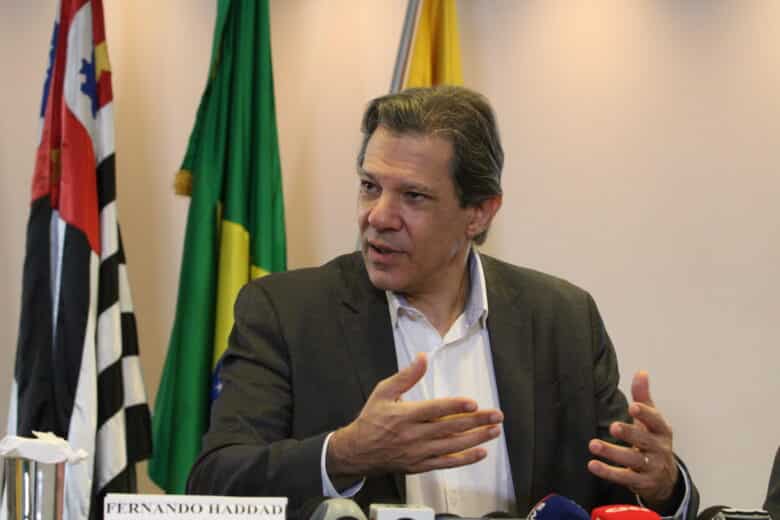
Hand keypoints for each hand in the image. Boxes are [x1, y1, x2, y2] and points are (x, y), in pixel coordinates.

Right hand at [327, 353, 503, 476]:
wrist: (357, 452)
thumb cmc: (371, 420)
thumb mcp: (383, 392)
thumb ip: (406, 376)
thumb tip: (422, 358)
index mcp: (405, 415)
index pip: (434, 410)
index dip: (454, 407)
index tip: (472, 403)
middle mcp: (413, 435)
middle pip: (449, 428)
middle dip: (476, 421)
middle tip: (496, 415)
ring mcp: (418, 452)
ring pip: (452, 446)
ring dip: (476, 438)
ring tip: (494, 431)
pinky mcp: (420, 465)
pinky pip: (446, 462)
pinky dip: (464, 459)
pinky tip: (480, 452)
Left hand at [587, 371, 678, 507]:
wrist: (666, 477)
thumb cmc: (653, 440)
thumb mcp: (652, 420)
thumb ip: (643, 397)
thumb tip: (641, 372)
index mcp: (662, 431)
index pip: (655, 421)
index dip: (645, 414)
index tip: (633, 406)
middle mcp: (659, 449)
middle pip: (644, 441)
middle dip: (629, 434)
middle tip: (613, 426)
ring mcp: (651, 467)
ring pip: (632, 461)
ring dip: (612, 453)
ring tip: (593, 445)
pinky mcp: (641, 483)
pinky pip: (624, 478)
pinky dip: (608, 472)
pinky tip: (592, 465)